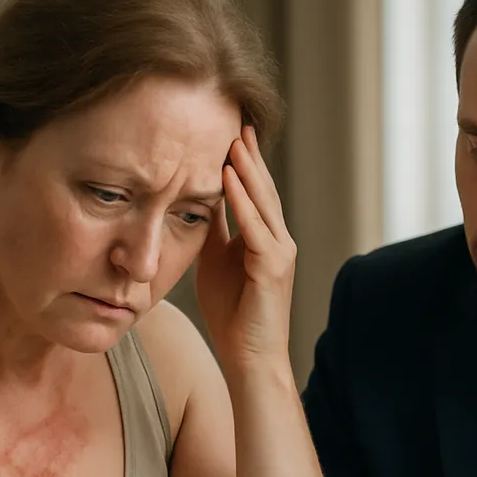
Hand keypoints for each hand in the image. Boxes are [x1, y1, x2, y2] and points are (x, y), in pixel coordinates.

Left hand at [195, 125, 295, 370]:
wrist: (249, 358)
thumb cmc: (232, 316)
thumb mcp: (215, 263)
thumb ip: (213, 231)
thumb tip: (196, 199)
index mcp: (265, 239)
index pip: (254, 191)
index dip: (243, 161)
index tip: (229, 128)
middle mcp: (278, 241)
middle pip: (262, 189)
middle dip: (249, 154)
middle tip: (235, 118)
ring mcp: (279, 253)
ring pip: (263, 202)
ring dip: (247, 168)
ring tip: (233, 137)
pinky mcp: (273, 268)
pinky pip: (256, 227)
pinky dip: (242, 201)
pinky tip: (228, 176)